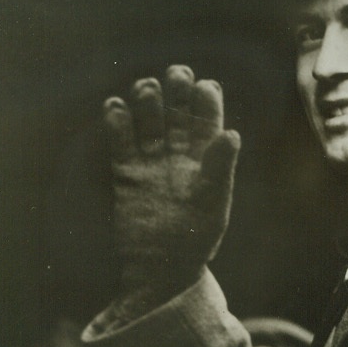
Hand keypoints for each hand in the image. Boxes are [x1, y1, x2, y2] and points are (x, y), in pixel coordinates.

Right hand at [104, 65, 240, 291]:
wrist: (159, 273)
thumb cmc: (193, 243)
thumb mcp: (212, 206)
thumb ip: (219, 169)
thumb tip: (232, 133)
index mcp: (207, 164)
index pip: (208, 123)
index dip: (207, 101)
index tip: (206, 85)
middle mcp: (179, 159)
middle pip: (177, 114)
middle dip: (176, 91)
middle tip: (176, 73)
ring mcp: (151, 164)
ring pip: (148, 122)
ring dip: (147, 102)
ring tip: (147, 89)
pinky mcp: (126, 176)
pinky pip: (121, 143)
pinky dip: (117, 123)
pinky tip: (116, 107)